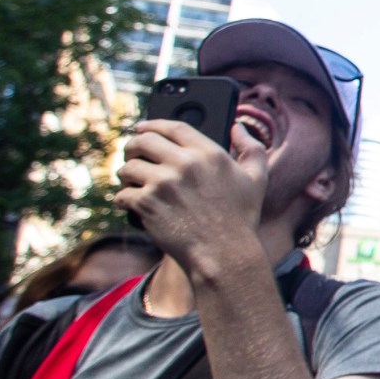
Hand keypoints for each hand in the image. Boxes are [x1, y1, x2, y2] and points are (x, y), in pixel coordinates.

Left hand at [115, 119, 266, 270]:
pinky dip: (123, 201)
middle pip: (143, 141)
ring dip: (126, 175)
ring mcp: (163, 183)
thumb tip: (240, 126)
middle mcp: (185, 163)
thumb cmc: (241, 219)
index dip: (153, 124)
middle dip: (132, 147)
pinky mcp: (147, 204)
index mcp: (209, 153)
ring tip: (132, 184)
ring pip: (127, 167)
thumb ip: (252, 148)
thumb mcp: (257, 180)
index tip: (142, 127)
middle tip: (132, 156)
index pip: (173, 126)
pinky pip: (122, 194)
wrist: (224, 254)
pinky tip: (130, 206)